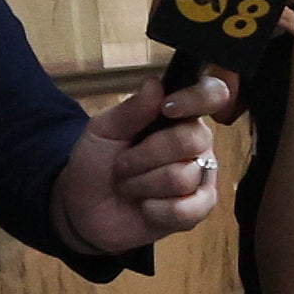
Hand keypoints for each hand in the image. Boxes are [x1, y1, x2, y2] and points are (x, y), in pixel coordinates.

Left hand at [55, 70, 227, 252]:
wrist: (83, 207)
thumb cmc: (96, 163)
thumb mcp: (103, 131)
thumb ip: (131, 110)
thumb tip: (156, 83)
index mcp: (178, 115)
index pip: (210, 94)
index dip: (196, 98)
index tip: (167, 108)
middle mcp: (196, 143)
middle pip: (192, 139)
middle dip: (147, 155)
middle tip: (123, 164)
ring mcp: (200, 177)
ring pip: (184, 176)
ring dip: (144, 184)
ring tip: (129, 187)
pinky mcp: (196, 210)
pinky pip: (188, 209)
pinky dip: (158, 210)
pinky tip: (145, 207)